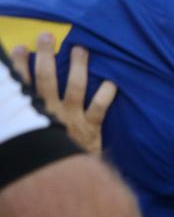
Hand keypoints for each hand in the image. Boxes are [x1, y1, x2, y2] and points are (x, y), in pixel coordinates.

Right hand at [10, 34, 117, 153]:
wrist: (62, 180)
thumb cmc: (44, 157)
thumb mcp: (23, 137)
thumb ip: (22, 118)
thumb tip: (20, 99)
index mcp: (32, 113)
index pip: (22, 84)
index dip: (18, 65)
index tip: (18, 48)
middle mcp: (50, 112)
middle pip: (46, 78)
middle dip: (45, 55)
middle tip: (47, 37)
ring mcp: (72, 118)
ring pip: (75, 86)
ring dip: (78, 66)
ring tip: (81, 49)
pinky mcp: (91, 128)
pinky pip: (100, 107)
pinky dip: (107, 93)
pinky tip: (112, 82)